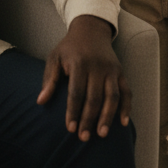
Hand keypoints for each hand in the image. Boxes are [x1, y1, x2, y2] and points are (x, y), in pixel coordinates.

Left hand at [39, 16, 130, 140]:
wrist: (91, 29)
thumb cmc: (69, 47)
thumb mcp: (55, 57)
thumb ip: (49, 79)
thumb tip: (40, 101)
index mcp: (80, 63)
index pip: (76, 92)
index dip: (73, 111)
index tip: (70, 129)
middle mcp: (98, 66)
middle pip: (94, 97)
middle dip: (89, 119)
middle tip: (83, 138)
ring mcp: (111, 70)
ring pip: (112, 96)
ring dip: (107, 117)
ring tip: (102, 134)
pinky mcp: (121, 72)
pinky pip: (127, 92)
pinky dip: (126, 108)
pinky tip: (123, 123)